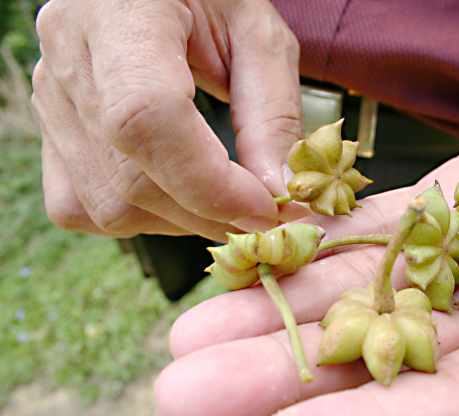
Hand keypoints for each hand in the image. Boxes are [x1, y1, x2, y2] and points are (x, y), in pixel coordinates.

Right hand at [32, 0, 301, 239]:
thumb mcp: (259, 35)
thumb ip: (273, 113)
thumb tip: (277, 195)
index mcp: (120, 12)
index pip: (146, 118)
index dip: (210, 183)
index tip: (266, 208)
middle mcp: (68, 55)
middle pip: (130, 179)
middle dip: (210, 213)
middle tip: (262, 212)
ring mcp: (49, 96)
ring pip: (108, 206)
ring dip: (181, 220)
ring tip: (223, 196)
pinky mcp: (49, 130)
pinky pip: (82, 208)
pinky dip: (141, 218)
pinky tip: (176, 193)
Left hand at [154, 118, 458, 415]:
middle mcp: (458, 334)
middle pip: (358, 362)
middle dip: (272, 378)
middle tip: (180, 395)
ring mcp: (433, 275)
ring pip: (339, 297)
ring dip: (264, 313)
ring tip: (185, 336)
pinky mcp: (421, 222)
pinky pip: (356, 234)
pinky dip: (300, 244)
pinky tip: (244, 253)